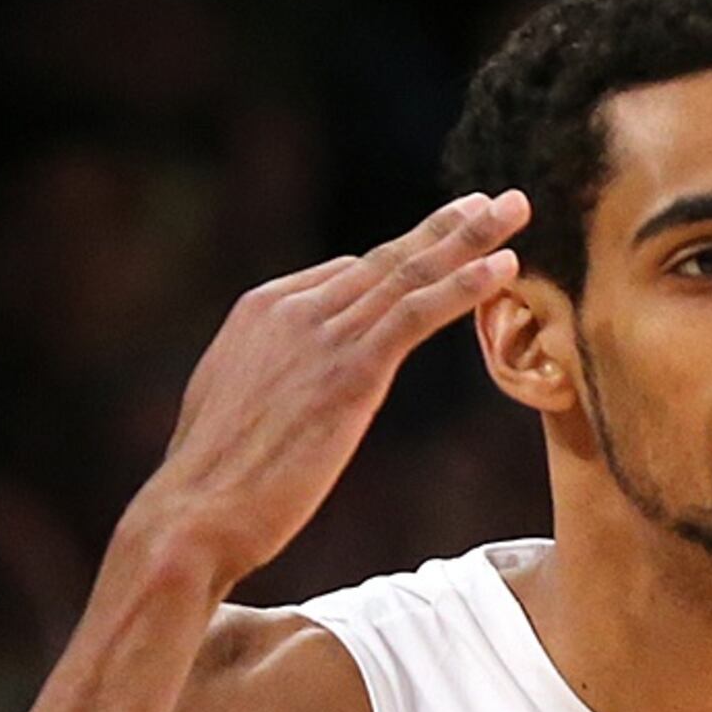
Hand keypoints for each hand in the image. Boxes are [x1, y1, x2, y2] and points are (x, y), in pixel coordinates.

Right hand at [131, 190, 530, 590]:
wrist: (196, 511)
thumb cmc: (217, 478)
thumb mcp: (240, 404)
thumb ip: (275, 373)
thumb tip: (300, 375)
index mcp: (264, 310)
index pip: (348, 274)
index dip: (407, 263)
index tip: (454, 244)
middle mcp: (292, 307)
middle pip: (385, 257)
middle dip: (447, 225)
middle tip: (496, 199)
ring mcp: (320, 335)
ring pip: (407, 273)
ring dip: (469, 238)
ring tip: (515, 210)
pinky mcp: (348, 371)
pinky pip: (415, 314)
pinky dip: (462, 287)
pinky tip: (504, 266)